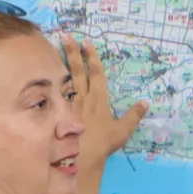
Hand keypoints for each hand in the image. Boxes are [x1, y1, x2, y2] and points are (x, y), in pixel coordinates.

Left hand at [62, 35, 148, 161]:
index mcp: (99, 99)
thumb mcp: (123, 130)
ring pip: (65, 78)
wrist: (82, 157)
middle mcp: (84, 97)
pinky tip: (47, 74)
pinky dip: (53, 81)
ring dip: (61, 63)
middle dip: (72, 52)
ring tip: (55, 48)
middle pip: (78, 70)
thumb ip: (134, 115)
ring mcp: (70, 104)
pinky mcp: (60, 111)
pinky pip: (56, 92)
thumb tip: (145, 102)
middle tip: (66, 36)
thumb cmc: (103, 144)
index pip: (95, 73)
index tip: (85, 43)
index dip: (91, 57)